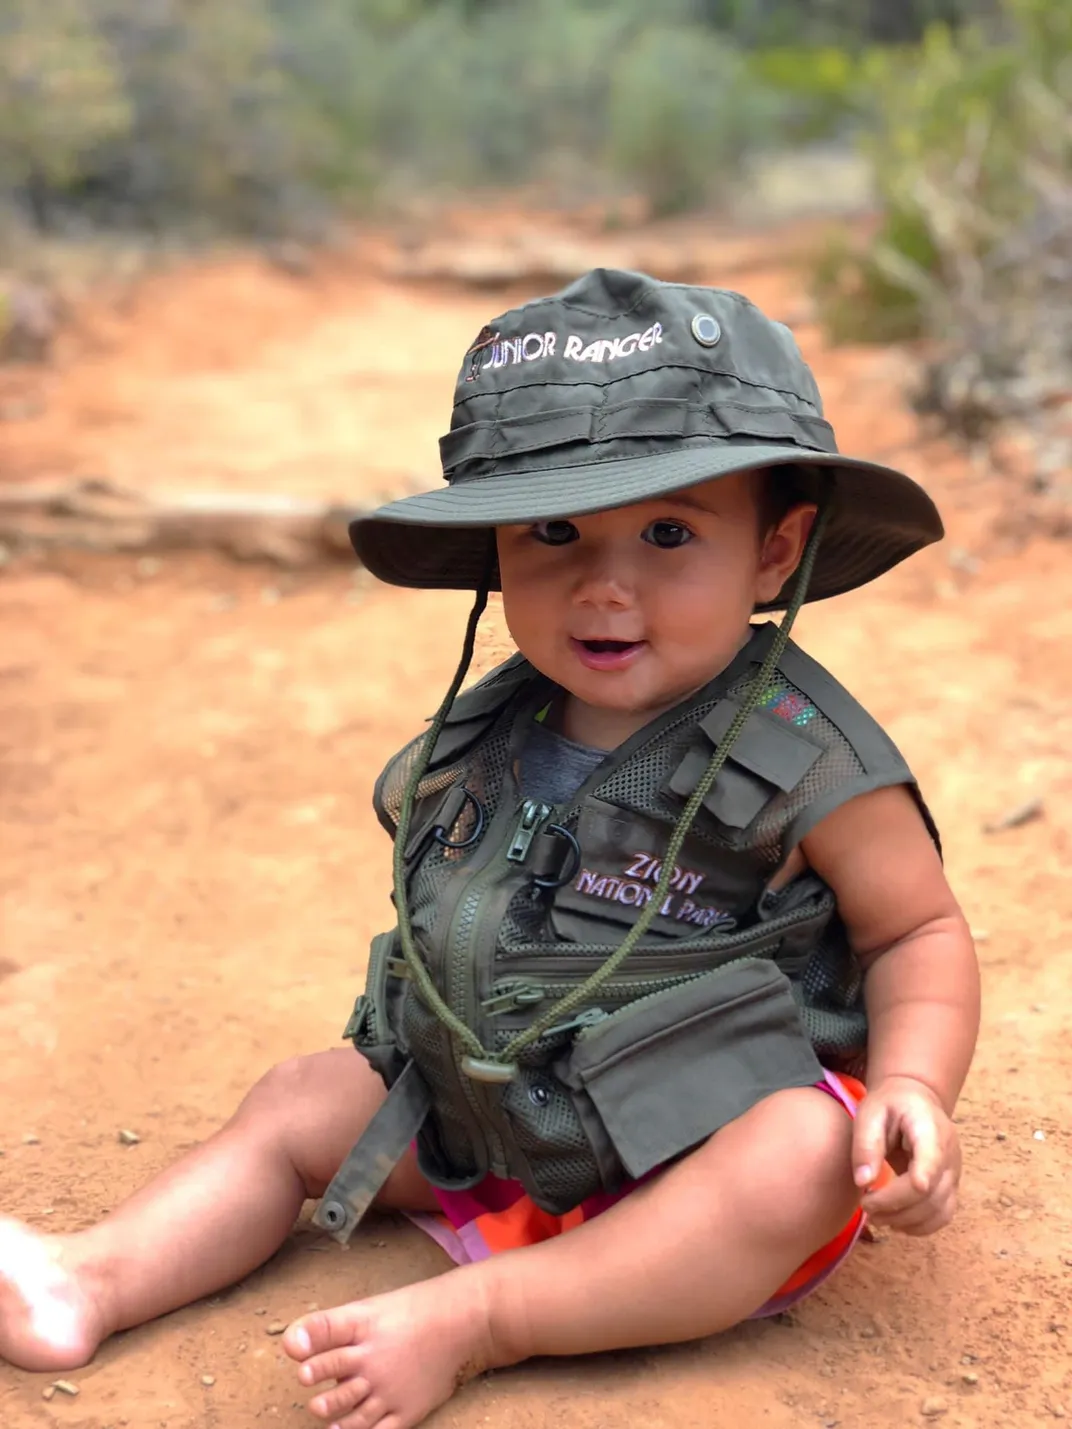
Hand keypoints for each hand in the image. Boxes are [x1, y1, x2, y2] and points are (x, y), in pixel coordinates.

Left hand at [851, 1075, 961, 1235]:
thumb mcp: (871, 1112)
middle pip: (930, 1193)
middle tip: (865, 1205)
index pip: (930, 1162)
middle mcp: (950, 1154)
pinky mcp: (951, 1187)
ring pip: (939, 1210)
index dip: (913, 1184)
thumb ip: (866, 1143)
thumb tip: (863, 1182)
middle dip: (894, 1206)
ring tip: (876, 1216)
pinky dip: (920, 1226)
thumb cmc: (890, 1104)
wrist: (916, 1100)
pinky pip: (943, 1216)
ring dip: (905, 1220)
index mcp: (930, 1129)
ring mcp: (954, 1173)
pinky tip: (895, 1221)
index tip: (884, 1198)